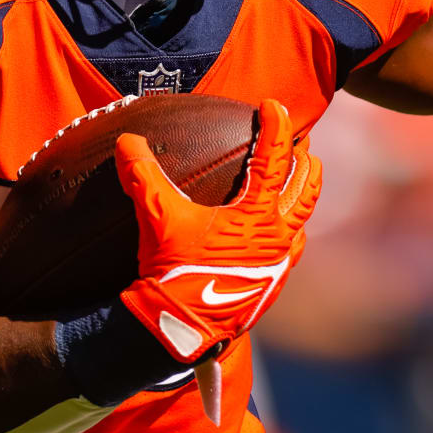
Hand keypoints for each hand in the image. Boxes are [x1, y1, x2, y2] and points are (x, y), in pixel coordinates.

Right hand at [114, 99, 320, 363]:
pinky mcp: (273, 283)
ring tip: (305, 177)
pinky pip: (294, 249)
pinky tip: (287, 231)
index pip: (272, 158)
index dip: (276, 127)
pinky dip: (293, 230)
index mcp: (255, 215)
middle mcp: (276, 236)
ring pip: (304, 219)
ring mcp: (278, 262)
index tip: (275, 105)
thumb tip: (127, 140)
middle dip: (304, 161)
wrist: (179, 328)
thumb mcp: (157, 218)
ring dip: (304, 193)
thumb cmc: (173, 271)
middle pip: (304, 188)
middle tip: (301, 143)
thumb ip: (143, 175)